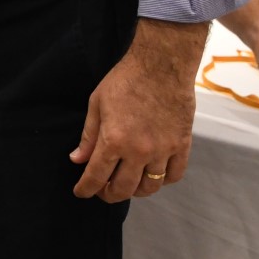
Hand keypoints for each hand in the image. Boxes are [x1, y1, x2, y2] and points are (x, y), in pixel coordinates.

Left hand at [71, 20, 205, 201]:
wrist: (161, 65)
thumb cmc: (125, 80)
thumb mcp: (97, 104)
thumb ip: (88, 136)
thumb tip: (77, 159)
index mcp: (114, 140)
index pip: (96, 176)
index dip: (85, 189)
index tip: (80, 192)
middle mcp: (139, 151)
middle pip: (123, 189)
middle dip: (108, 194)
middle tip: (101, 190)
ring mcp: (163, 150)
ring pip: (149, 187)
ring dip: (135, 191)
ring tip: (126, 184)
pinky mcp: (182, 145)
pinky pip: (174, 175)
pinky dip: (162, 181)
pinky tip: (152, 174)